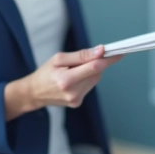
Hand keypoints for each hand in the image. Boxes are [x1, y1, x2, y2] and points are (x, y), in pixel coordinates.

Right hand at [4, 46, 122, 120]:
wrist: (35, 93)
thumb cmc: (45, 72)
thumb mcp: (58, 58)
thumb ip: (80, 55)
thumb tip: (100, 51)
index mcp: (66, 80)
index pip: (94, 67)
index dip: (108, 59)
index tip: (120, 52)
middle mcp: (73, 92)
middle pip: (96, 73)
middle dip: (98, 62)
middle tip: (93, 54)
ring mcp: (76, 100)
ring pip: (95, 79)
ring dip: (91, 71)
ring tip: (75, 69)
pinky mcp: (78, 103)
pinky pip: (90, 85)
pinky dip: (87, 78)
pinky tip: (75, 78)